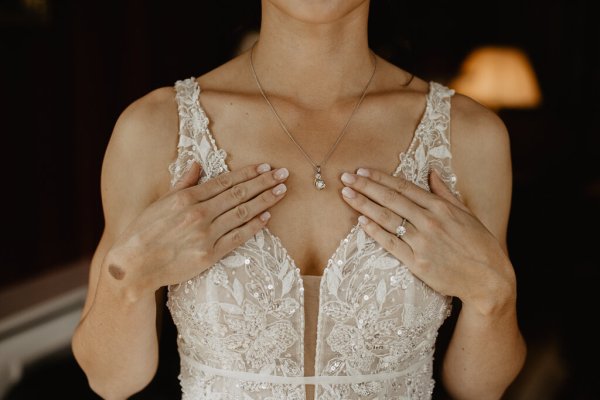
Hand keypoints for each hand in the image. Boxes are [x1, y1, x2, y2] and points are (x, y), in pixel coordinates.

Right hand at [107, 162, 289, 297]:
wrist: (134, 265)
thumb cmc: (144, 231)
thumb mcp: (161, 202)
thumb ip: (183, 183)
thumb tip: (197, 164)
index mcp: (187, 198)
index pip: (225, 181)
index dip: (248, 173)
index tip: (265, 167)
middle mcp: (199, 214)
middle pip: (239, 194)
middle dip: (264, 182)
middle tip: (283, 174)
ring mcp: (206, 235)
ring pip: (243, 213)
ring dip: (265, 201)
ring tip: (281, 191)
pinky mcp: (209, 255)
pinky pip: (237, 237)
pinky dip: (254, 226)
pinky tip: (267, 217)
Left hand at [339, 167, 516, 315]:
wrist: (488, 278)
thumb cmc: (479, 244)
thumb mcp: (466, 213)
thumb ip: (445, 192)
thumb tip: (431, 171)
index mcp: (441, 208)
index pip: (404, 188)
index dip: (381, 178)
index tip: (363, 170)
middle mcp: (430, 222)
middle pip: (391, 200)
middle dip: (366, 187)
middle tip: (345, 177)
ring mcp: (423, 242)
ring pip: (387, 219)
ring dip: (364, 205)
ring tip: (346, 195)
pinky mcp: (417, 263)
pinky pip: (391, 244)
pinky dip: (375, 232)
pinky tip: (360, 222)